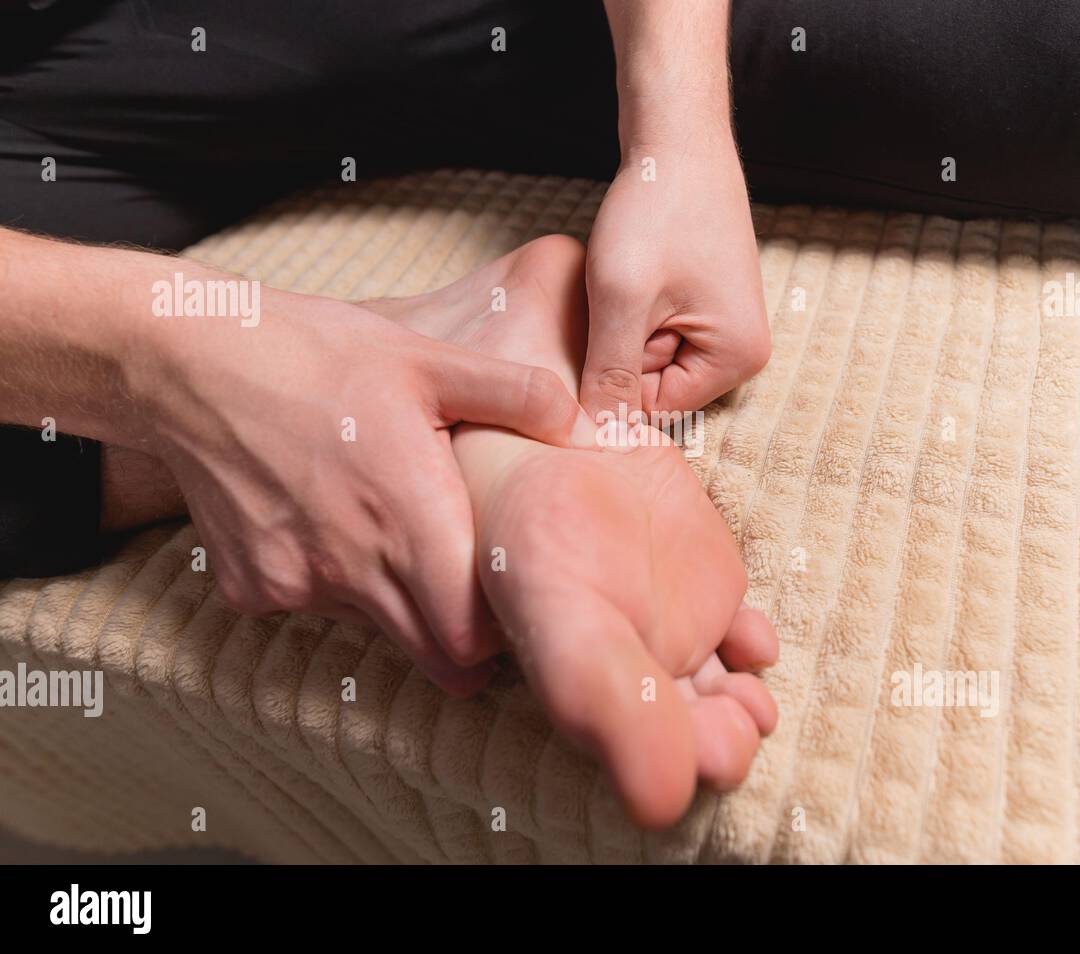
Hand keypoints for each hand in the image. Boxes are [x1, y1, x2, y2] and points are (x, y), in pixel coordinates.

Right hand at [137, 286, 595, 694]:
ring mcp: (296, 584)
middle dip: (459, 637)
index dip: (498, 632)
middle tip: (469, 588)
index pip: (471, 641)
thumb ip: (515, 393)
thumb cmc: (318, 354)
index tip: (506, 601)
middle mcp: (352, 568)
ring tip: (387, 523)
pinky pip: (310, 604)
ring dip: (393, 598)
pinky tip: (323, 516)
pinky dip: (328, 579)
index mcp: (408, 520)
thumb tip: (583, 423)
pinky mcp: (249, 587)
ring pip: (373, 626)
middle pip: (431, 654)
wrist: (189, 360)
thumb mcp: (428, 357)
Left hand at [581, 135, 769, 423]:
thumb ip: (612, 373)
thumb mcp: (624, 297)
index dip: (611, 382)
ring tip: (613, 282)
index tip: (588, 339)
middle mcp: (740, 352)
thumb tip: (597, 436)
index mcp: (736, 360)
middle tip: (601, 300)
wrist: (677, 137)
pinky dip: (626, 309)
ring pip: (644, 358)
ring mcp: (721, 326)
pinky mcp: (702, 304)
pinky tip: (622, 274)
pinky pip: (651, 330)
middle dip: (615, 352)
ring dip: (617, 328)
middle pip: (652, 387)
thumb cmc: (658, 209)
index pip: (654, 410)